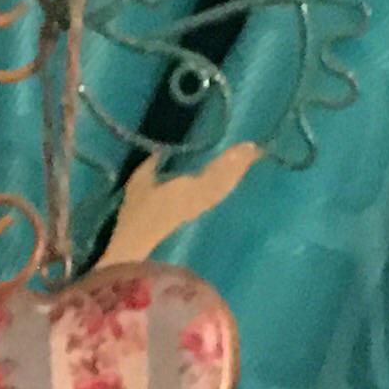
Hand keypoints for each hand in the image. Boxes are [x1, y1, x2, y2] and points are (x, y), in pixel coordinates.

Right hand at [101, 141, 260, 267]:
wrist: (134, 243)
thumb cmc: (136, 213)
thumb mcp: (139, 183)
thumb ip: (151, 165)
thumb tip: (160, 151)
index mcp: (188, 188)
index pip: (216, 171)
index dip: (231, 159)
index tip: (246, 145)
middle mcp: (199, 197)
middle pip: (225, 179)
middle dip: (239, 164)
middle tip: (254, 148)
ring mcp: (199, 206)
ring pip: (224, 188)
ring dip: (237, 173)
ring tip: (249, 158)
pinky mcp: (195, 212)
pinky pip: (217, 195)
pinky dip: (228, 184)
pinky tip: (233, 177)